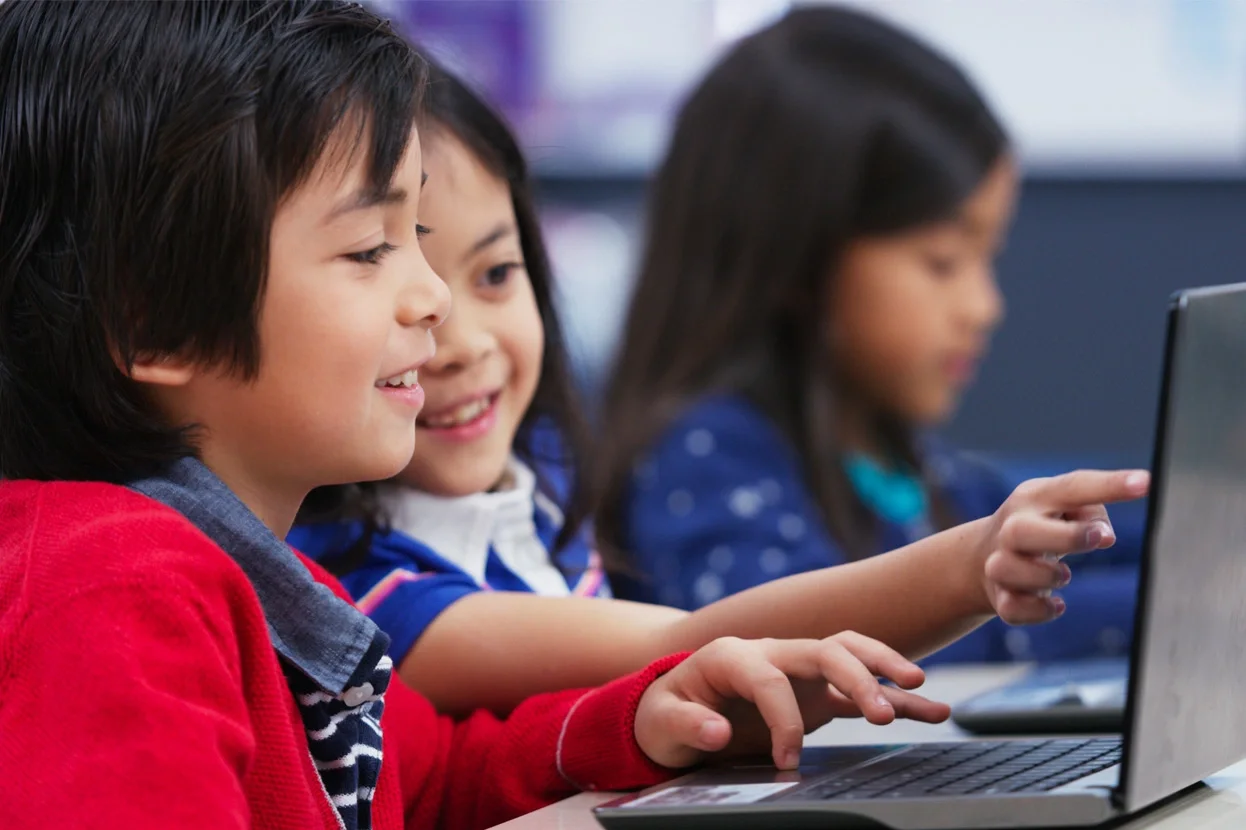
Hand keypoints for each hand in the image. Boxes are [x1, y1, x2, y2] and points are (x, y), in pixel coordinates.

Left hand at [633, 632, 950, 770]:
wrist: (673, 712)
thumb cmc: (666, 714)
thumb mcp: (662, 723)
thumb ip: (688, 724)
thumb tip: (716, 731)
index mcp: (732, 655)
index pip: (770, 678)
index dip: (782, 720)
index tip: (787, 761)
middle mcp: (772, 654)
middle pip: (824, 650)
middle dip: (856, 676)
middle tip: (881, 713)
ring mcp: (798, 672)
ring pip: (849, 655)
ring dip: (884, 670)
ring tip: (920, 688)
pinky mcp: (815, 695)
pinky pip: (860, 691)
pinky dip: (894, 696)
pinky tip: (931, 708)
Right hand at [981, 469, 1148, 623]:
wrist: (984, 555)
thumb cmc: (1041, 526)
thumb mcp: (1062, 508)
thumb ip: (1092, 514)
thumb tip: (1105, 536)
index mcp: (1034, 498)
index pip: (1072, 487)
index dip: (1109, 485)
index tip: (1145, 483)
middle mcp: (1012, 527)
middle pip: (1022, 531)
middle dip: (1065, 537)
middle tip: (1097, 539)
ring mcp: (1000, 563)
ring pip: (1011, 570)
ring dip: (1047, 576)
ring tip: (1063, 573)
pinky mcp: (1000, 596)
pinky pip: (1014, 608)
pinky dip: (1039, 610)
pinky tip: (1056, 603)